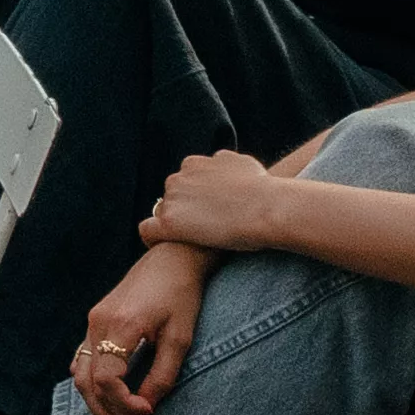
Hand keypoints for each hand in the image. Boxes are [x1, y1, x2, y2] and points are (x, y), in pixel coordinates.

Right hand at [70, 241, 208, 414]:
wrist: (173, 257)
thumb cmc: (182, 294)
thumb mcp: (181, 338)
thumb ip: (162, 375)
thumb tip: (146, 408)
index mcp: (120, 325)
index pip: (107, 379)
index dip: (125, 405)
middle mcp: (98, 323)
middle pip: (90, 384)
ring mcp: (93, 322)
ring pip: (83, 376)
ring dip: (101, 407)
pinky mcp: (96, 322)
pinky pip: (85, 362)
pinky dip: (94, 387)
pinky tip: (109, 404)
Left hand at [145, 147, 303, 252]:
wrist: (266, 207)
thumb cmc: (263, 189)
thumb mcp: (242, 163)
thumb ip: (226, 164)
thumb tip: (221, 163)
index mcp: (194, 164)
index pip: (182, 182)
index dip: (193, 200)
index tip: (206, 215)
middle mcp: (179, 178)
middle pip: (170, 198)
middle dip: (182, 212)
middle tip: (202, 232)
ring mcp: (172, 199)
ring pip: (160, 214)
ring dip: (172, 226)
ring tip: (188, 245)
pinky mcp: (170, 222)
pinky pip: (148, 231)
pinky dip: (153, 240)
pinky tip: (166, 251)